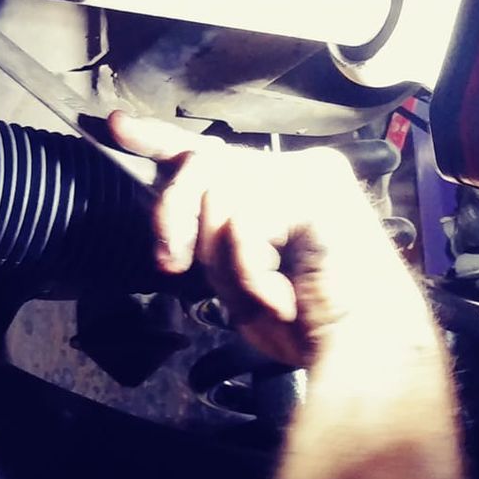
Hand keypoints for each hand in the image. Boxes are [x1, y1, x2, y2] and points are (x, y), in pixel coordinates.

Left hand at [108, 112, 424, 366]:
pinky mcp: (317, 190)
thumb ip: (204, 235)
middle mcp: (292, 169)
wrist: (362, 353)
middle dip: (173, 215)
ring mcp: (308, 175)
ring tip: (265, 295)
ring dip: (227, 264)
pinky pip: (246, 224)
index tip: (116, 125)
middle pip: (200, 165)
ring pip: (218, 199)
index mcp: (273, 186)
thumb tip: (165, 215)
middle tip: (171, 262)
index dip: (157, 139)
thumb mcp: (234, 274)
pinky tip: (285, 297)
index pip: (207, 151)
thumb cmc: (306, 323)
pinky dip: (253, 274)